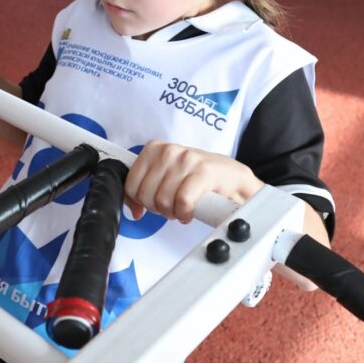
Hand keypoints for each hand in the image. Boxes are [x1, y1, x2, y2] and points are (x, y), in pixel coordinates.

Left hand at [124, 141, 262, 223]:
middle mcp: (169, 151)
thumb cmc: (199, 179)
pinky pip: (182, 201)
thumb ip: (145, 188)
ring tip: (182, 208)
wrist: (232, 178)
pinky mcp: (203, 172)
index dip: (140, 202)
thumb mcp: (166, 178)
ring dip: (173, 212)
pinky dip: (185, 213)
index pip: (131, 183)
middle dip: (158, 208)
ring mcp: (186, 159)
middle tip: (172, 207)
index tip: (152, 204)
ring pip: (163, 200)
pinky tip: (190, 212)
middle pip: (146, 195)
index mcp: (155, 149)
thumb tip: (133, 210)